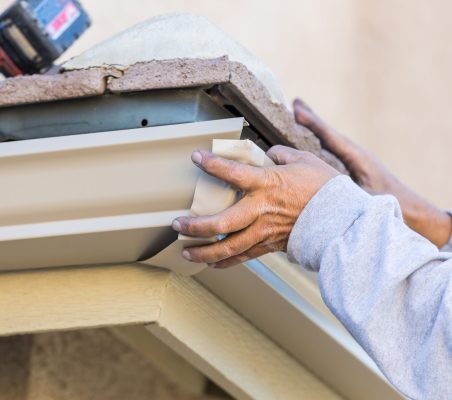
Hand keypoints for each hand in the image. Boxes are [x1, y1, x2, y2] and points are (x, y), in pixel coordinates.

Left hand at [171, 147, 338, 268]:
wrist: (344, 220)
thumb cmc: (325, 187)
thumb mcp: (304, 161)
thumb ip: (280, 155)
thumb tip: (268, 155)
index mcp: (268, 183)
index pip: (232, 172)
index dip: (212, 164)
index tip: (196, 157)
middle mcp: (261, 209)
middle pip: (221, 222)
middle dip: (195, 226)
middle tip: (176, 225)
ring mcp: (264, 231)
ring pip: (228, 246)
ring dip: (203, 251)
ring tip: (185, 252)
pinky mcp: (271, 246)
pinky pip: (244, 257)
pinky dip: (225, 262)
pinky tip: (210, 264)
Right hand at [293, 98, 451, 246]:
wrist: (410, 209)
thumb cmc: (389, 203)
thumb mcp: (363, 197)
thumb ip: (343, 188)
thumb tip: (319, 180)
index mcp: (358, 158)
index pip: (331, 138)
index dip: (313, 124)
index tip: (297, 111)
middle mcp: (355, 154)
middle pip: (329, 134)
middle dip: (312, 119)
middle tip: (296, 103)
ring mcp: (354, 160)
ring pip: (330, 141)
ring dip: (315, 129)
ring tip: (299, 114)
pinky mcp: (353, 167)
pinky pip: (332, 151)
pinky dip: (320, 141)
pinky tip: (312, 141)